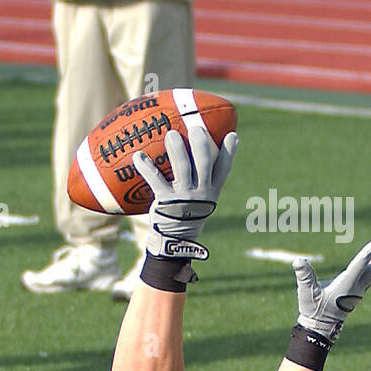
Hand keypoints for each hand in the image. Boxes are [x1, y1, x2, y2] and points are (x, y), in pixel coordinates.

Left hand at [133, 128, 237, 259]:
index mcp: (212, 191)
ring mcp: (183, 196)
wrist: (173, 243)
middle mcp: (201, 192)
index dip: (229, 152)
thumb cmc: (185, 216)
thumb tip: (194, 160)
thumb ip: (200, 182)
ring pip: (182, 167)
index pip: (224, 169)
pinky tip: (137, 156)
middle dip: (201, 142)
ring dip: (177, 148)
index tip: (232, 135)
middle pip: (205, 162)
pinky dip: (146, 166)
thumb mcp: (199, 202)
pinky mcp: (166, 201)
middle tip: (195, 127)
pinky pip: (155, 180)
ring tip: (170, 133)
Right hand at [294, 240, 370, 340]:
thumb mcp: (306, 292)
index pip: (358, 266)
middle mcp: (356, 288)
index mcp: (345, 286)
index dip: (366, 254)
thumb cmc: (312, 310)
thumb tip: (298, 260)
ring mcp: (359, 290)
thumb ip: (304, 276)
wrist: (320, 328)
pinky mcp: (357, 292)